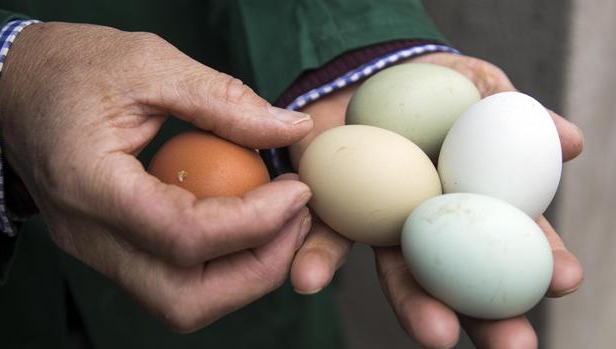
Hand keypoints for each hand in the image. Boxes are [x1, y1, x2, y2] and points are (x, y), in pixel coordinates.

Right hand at [0, 22, 314, 331]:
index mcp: (90, 185)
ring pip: (181, 303)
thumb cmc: (74, 67)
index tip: (297, 190)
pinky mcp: (110, 250)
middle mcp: (88, 236)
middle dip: (258, 269)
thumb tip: (291, 129)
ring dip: (244, 275)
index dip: (256, 221)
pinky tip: (248, 223)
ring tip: (280, 225)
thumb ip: (224, 101)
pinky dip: (222, 265)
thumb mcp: (151, 66)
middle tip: (296, 220)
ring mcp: (97, 251)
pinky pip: (174, 281)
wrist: (16, 87)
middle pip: (184, 297)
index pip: (184, 235)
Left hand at [289, 52, 583, 347]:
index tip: (564, 281)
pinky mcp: (334, 213)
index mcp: (474, 201)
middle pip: (464, 279)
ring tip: (434, 333)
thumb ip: (518, 112)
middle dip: (487, 316)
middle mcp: (431, 225)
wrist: (365, 72)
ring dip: (415, 305)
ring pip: (401, 273)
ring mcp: (384, 225)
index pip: (516, 239)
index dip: (543, 262)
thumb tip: (569, 141)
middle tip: (512, 345)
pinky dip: (319, 259)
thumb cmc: (434, 84)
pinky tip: (310, 279)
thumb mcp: (479, 86)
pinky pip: (327, 238)